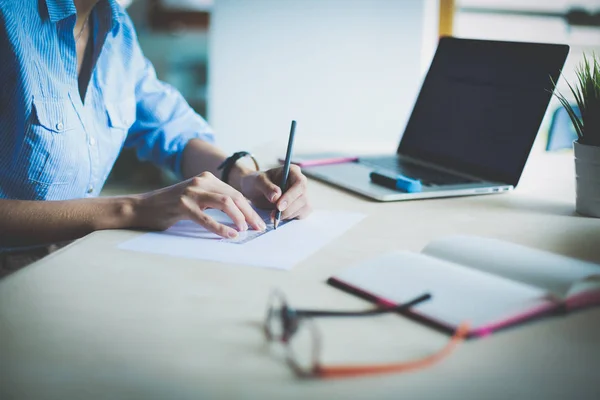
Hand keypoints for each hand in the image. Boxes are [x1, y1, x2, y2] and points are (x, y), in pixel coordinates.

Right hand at [132, 172, 266, 237]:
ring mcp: (191, 192)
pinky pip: (207, 218)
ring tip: (246, 231)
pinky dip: (221, 227)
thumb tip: (240, 216)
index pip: (235, 193)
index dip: (249, 209)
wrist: (141, 207)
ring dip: (239, 218)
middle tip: (259, 228)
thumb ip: (214, 202)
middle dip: (249, 214)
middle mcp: (201, 182)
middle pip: (234, 197)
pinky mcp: (182, 205)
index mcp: (207, 179)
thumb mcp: (196, 199)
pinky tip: (231, 235)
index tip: (258, 223)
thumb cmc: (170, 207)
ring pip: (225, 203)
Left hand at [239, 165, 311, 220]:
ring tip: (272, 215)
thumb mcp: (258, 181)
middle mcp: (300, 182)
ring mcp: (302, 195)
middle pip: (303, 197)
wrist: (255, 191)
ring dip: (288, 214)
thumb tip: (277, 196)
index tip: (278, 206)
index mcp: (293, 171)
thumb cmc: (257, 182)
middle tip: (273, 215)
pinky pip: (302, 214)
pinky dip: (290, 218)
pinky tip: (278, 216)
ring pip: (304, 207)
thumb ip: (267, 187)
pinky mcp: (301, 206)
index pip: (300, 183)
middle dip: (288, 209)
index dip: (291, 196)